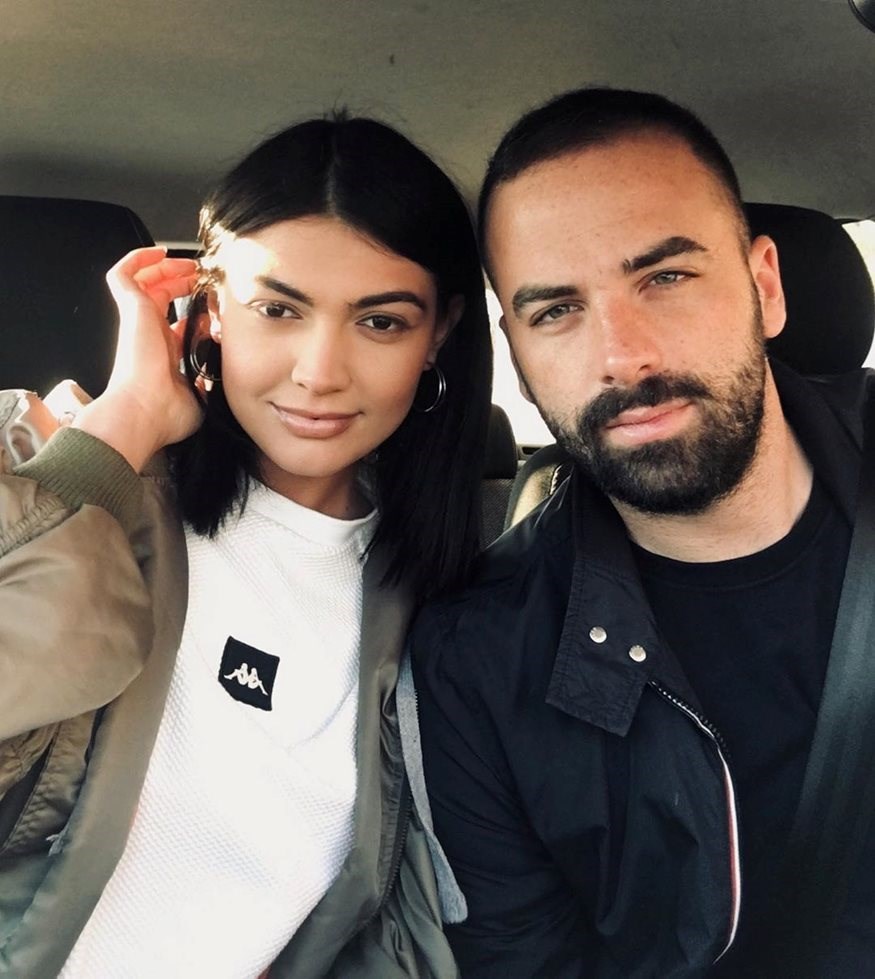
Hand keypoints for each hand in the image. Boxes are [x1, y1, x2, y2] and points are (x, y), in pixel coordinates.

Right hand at [74, 247, 201, 470]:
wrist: (143, 412)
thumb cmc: (165, 414)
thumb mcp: (197, 397)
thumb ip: (205, 384)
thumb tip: (213, 379)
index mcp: (163, 355)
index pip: (176, 325)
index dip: (195, 314)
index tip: (214, 312)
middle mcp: (149, 335)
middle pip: (162, 298)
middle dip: (183, 283)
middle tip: (202, 278)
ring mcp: (138, 320)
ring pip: (146, 281)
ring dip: (167, 268)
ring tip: (189, 264)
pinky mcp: (131, 309)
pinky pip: (124, 274)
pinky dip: (138, 258)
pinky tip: (160, 253)